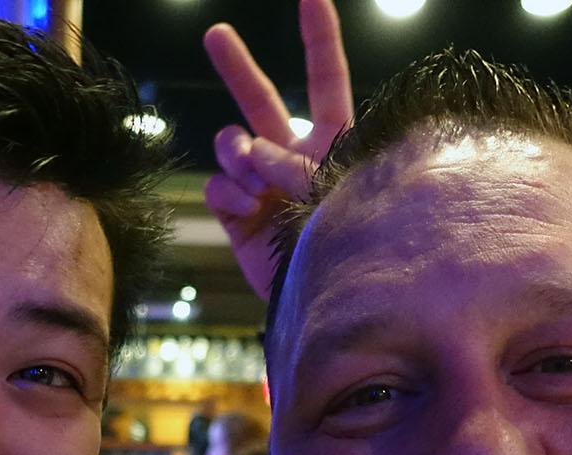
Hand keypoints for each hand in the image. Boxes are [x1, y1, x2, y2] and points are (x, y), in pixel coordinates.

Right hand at [203, 0, 353, 299]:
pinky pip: (220, 186)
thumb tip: (251, 154)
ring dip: (240, 155)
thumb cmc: (355, 247)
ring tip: (260, 183)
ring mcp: (261, 184)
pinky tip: (251, 209)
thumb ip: (296, 165)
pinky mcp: (237, 215)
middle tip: (216, 33)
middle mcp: (294, 155)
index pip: (326, 76)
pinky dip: (231, 193)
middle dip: (236, 66)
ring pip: (232, 143)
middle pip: (261, 99)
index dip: (317, 33)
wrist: (330, 305)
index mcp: (334, 140)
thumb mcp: (337, 195)